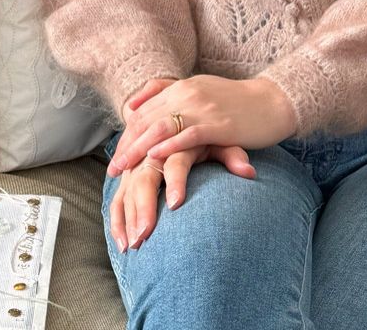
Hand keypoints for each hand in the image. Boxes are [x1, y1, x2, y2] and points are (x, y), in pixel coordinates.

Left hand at [107, 74, 295, 177]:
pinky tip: (155, 159)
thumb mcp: (200, 91)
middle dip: (128, 145)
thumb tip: (135, 107)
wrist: (273, 102)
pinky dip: (169, 146)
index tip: (116, 156)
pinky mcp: (219, 123)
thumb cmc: (237, 103)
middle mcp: (188, 93)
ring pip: (162, 126)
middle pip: (148, 118)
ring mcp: (203, 107)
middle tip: (113, 169)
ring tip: (125, 169)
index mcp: (182, 86)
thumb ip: (170, 96)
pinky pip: (189, 134)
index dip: (128, 133)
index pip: (145, 110)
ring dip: (140, 149)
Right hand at [109, 142, 254, 251]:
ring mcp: (136, 165)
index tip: (176, 204)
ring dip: (127, 218)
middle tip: (145, 235)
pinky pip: (117, 199)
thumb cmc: (204, 135)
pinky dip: (117, 221)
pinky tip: (122, 244)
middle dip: (143, 207)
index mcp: (176, 140)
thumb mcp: (220, 140)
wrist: (177, 119)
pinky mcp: (127, 178)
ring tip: (134, 245)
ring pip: (126, 190)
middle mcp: (152, 152)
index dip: (175, 180)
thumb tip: (249, 172)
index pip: (175, 161)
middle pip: (144, 178)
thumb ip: (232, 155)